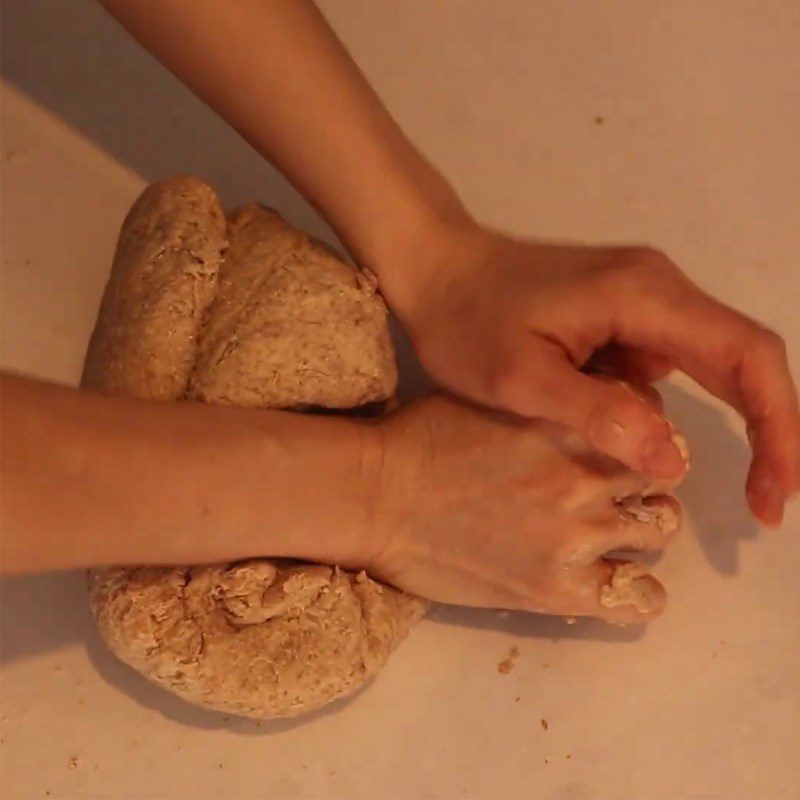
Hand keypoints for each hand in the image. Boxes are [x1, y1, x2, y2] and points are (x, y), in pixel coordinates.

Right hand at [368, 394, 684, 622]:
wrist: (377, 497)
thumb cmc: (423, 437)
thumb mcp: (495, 397)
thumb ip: (553, 403)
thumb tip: (591, 410)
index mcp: (569, 419)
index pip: (653, 422)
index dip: (641, 435)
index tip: (620, 447)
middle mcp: (587, 474)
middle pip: (662, 474)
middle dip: (641, 480)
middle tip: (608, 492)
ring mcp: (578, 533)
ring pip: (662, 529)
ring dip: (640, 531)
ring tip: (606, 536)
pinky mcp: (560, 589)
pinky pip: (640, 599)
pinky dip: (635, 592)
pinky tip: (609, 582)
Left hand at [380, 223, 799, 525]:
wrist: (433, 267)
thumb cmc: (465, 320)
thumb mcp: (522, 379)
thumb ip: (599, 415)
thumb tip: (675, 463)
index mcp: (644, 297)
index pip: (746, 355)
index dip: (778, 426)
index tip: (774, 493)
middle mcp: (657, 289)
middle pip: (739, 358)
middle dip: (760, 432)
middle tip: (756, 506)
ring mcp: (638, 299)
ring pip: (698, 365)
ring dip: (693, 421)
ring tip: (655, 470)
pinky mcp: (617, 315)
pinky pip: (656, 365)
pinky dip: (650, 406)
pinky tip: (600, 424)